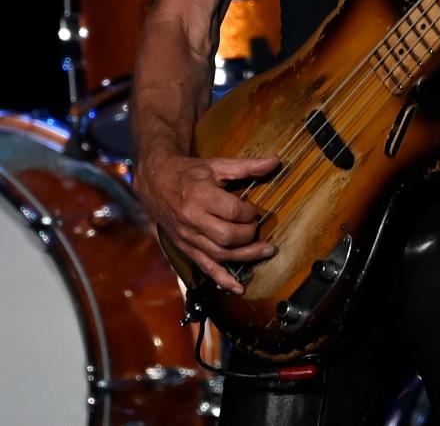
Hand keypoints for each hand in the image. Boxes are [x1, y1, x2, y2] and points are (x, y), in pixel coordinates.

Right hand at [134, 151, 280, 293]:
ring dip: (245, 257)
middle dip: (249, 235)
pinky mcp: (185, 248)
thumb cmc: (190, 173)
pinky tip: (238, 287)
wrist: (156, 182)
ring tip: (266, 252)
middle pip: (227, 236)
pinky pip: (205, 267)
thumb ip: (247, 166)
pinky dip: (223, 279)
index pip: (232, 211)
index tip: (255, 210)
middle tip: (260, 229)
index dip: (250, 213)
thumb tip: (275, 161)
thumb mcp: (217, 165)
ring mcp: (188, 237)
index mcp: (200, 196)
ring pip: (219, 255)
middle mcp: (192, 220)